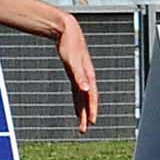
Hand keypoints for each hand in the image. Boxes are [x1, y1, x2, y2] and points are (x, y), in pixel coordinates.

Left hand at [55, 13, 98, 133]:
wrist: (67, 29)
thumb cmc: (69, 43)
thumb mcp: (72, 60)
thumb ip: (79, 75)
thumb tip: (84, 89)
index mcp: (88, 75)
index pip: (91, 97)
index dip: (92, 110)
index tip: (91, 123)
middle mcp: (86, 77)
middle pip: (88, 100)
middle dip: (87, 116)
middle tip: (84, 130)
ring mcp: (81, 76)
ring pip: (83, 98)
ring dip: (83, 111)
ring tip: (82, 125)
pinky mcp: (75, 74)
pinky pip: (77, 92)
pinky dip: (78, 102)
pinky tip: (77, 109)